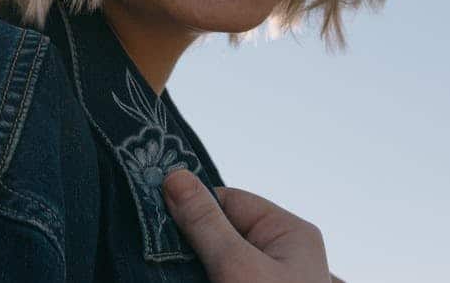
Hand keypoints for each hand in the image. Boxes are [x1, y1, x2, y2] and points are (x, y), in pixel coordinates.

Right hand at [162, 169, 343, 282]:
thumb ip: (205, 223)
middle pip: (222, 231)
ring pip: (219, 258)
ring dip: (195, 263)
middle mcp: (284, 254)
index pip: (229, 201)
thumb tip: (175, 176)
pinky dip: (202, 275)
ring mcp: (271, 278)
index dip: (193, 208)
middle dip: (193, 241)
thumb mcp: (237, 265)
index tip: (158, 217)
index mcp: (291, 233)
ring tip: (170, 266)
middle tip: (159, 248)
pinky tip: (188, 274)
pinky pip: (223, 274)